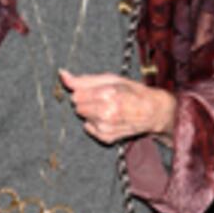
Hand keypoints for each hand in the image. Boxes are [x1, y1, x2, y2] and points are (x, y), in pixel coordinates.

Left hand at [60, 68, 175, 144]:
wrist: (151, 112)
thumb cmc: (132, 92)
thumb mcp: (110, 79)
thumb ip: (84, 79)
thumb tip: (62, 74)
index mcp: (107, 94)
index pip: (77, 95)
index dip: (84, 91)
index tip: (95, 91)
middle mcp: (106, 112)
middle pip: (78, 107)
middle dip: (87, 102)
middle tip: (102, 99)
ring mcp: (106, 127)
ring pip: (83, 118)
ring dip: (91, 113)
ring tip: (108, 109)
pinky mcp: (107, 138)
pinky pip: (89, 129)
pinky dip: (95, 124)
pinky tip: (108, 119)